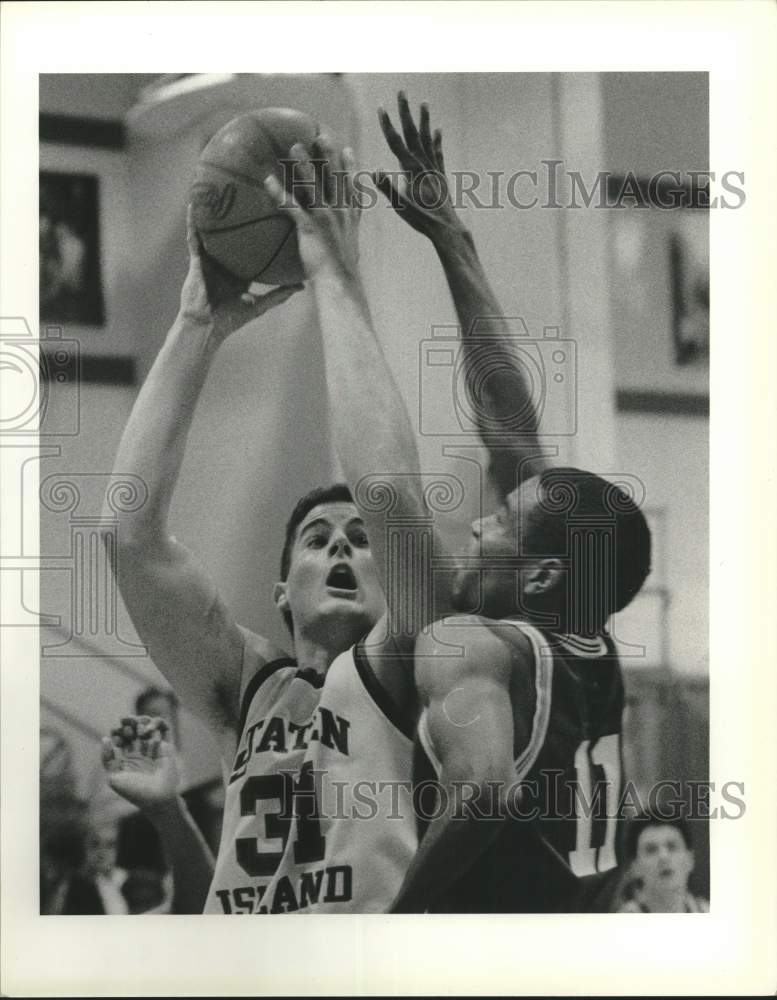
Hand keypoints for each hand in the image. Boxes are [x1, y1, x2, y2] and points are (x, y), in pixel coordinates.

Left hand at [101, 715, 179, 815]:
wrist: (157, 798)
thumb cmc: (134, 791)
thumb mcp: (113, 777)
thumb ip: (107, 758)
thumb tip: (105, 738)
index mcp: (127, 760)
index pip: (121, 739)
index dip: (117, 733)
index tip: (114, 733)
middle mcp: (141, 752)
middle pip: (134, 731)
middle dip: (129, 724)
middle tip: (124, 720)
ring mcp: (154, 749)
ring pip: (148, 727)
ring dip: (142, 722)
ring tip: (138, 727)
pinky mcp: (167, 747)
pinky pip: (164, 729)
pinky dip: (157, 723)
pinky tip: (148, 729)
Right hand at [177, 205, 302, 343]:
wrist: (207, 327)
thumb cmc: (230, 319)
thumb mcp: (259, 305)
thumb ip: (279, 294)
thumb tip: (300, 286)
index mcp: (238, 271)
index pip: (251, 248)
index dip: (259, 234)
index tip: (272, 217)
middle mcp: (224, 262)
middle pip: (232, 234)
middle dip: (236, 216)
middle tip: (248, 193)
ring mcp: (209, 260)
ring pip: (212, 231)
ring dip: (213, 212)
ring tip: (218, 189)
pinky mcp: (196, 260)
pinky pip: (194, 237)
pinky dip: (193, 221)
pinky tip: (194, 204)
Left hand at [264, 135, 362, 289]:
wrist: (340, 285)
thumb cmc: (341, 276)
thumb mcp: (347, 256)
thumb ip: (341, 244)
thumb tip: (334, 246)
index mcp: (351, 220)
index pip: (354, 189)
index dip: (352, 169)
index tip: (348, 151)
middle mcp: (341, 214)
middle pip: (336, 178)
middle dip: (329, 156)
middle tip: (322, 136)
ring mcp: (327, 218)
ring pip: (315, 185)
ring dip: (304, 164)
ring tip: (294, 147)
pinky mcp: (311, 227)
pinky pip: (292, 205)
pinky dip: (279, 192)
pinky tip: (268, 181)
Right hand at [375, 92, 465, 243]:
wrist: (447, 229)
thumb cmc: (423, 220)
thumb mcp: (401, 207)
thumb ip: (388, 188)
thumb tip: (373, 172)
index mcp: (412, 170)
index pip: (396, 142)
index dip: (387, 125)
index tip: (381, 108)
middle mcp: (424, 164)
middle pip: (412, 133)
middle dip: (405, 112)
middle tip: (401, 92)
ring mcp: (434, 168)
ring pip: (427, 138)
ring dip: (423, 120)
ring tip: (423, 102)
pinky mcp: (440, 175)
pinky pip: (438, 152)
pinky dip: (437, 140)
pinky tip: (438, 130)